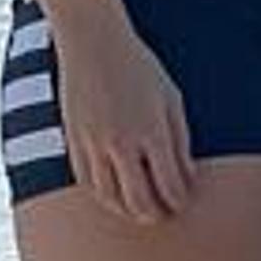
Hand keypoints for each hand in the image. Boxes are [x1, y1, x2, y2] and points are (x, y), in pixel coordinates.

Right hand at [51, 17, 195, 224]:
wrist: (93, 43)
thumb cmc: (141, 68)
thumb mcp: (171, 99)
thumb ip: (180, 141)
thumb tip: (187, 177)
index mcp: (152, 132)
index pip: (169, 184)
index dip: (178, 200)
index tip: (184, 203)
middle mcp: (121, 143)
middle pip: (138, 199)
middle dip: (154, 213)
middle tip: (164, 217)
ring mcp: (93, 144)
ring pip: (109, 197)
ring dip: (126, 210)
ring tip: (140, 212)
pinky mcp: (72, 141)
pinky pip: (86, 181)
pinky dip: (102, 196)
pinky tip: (113, 197)